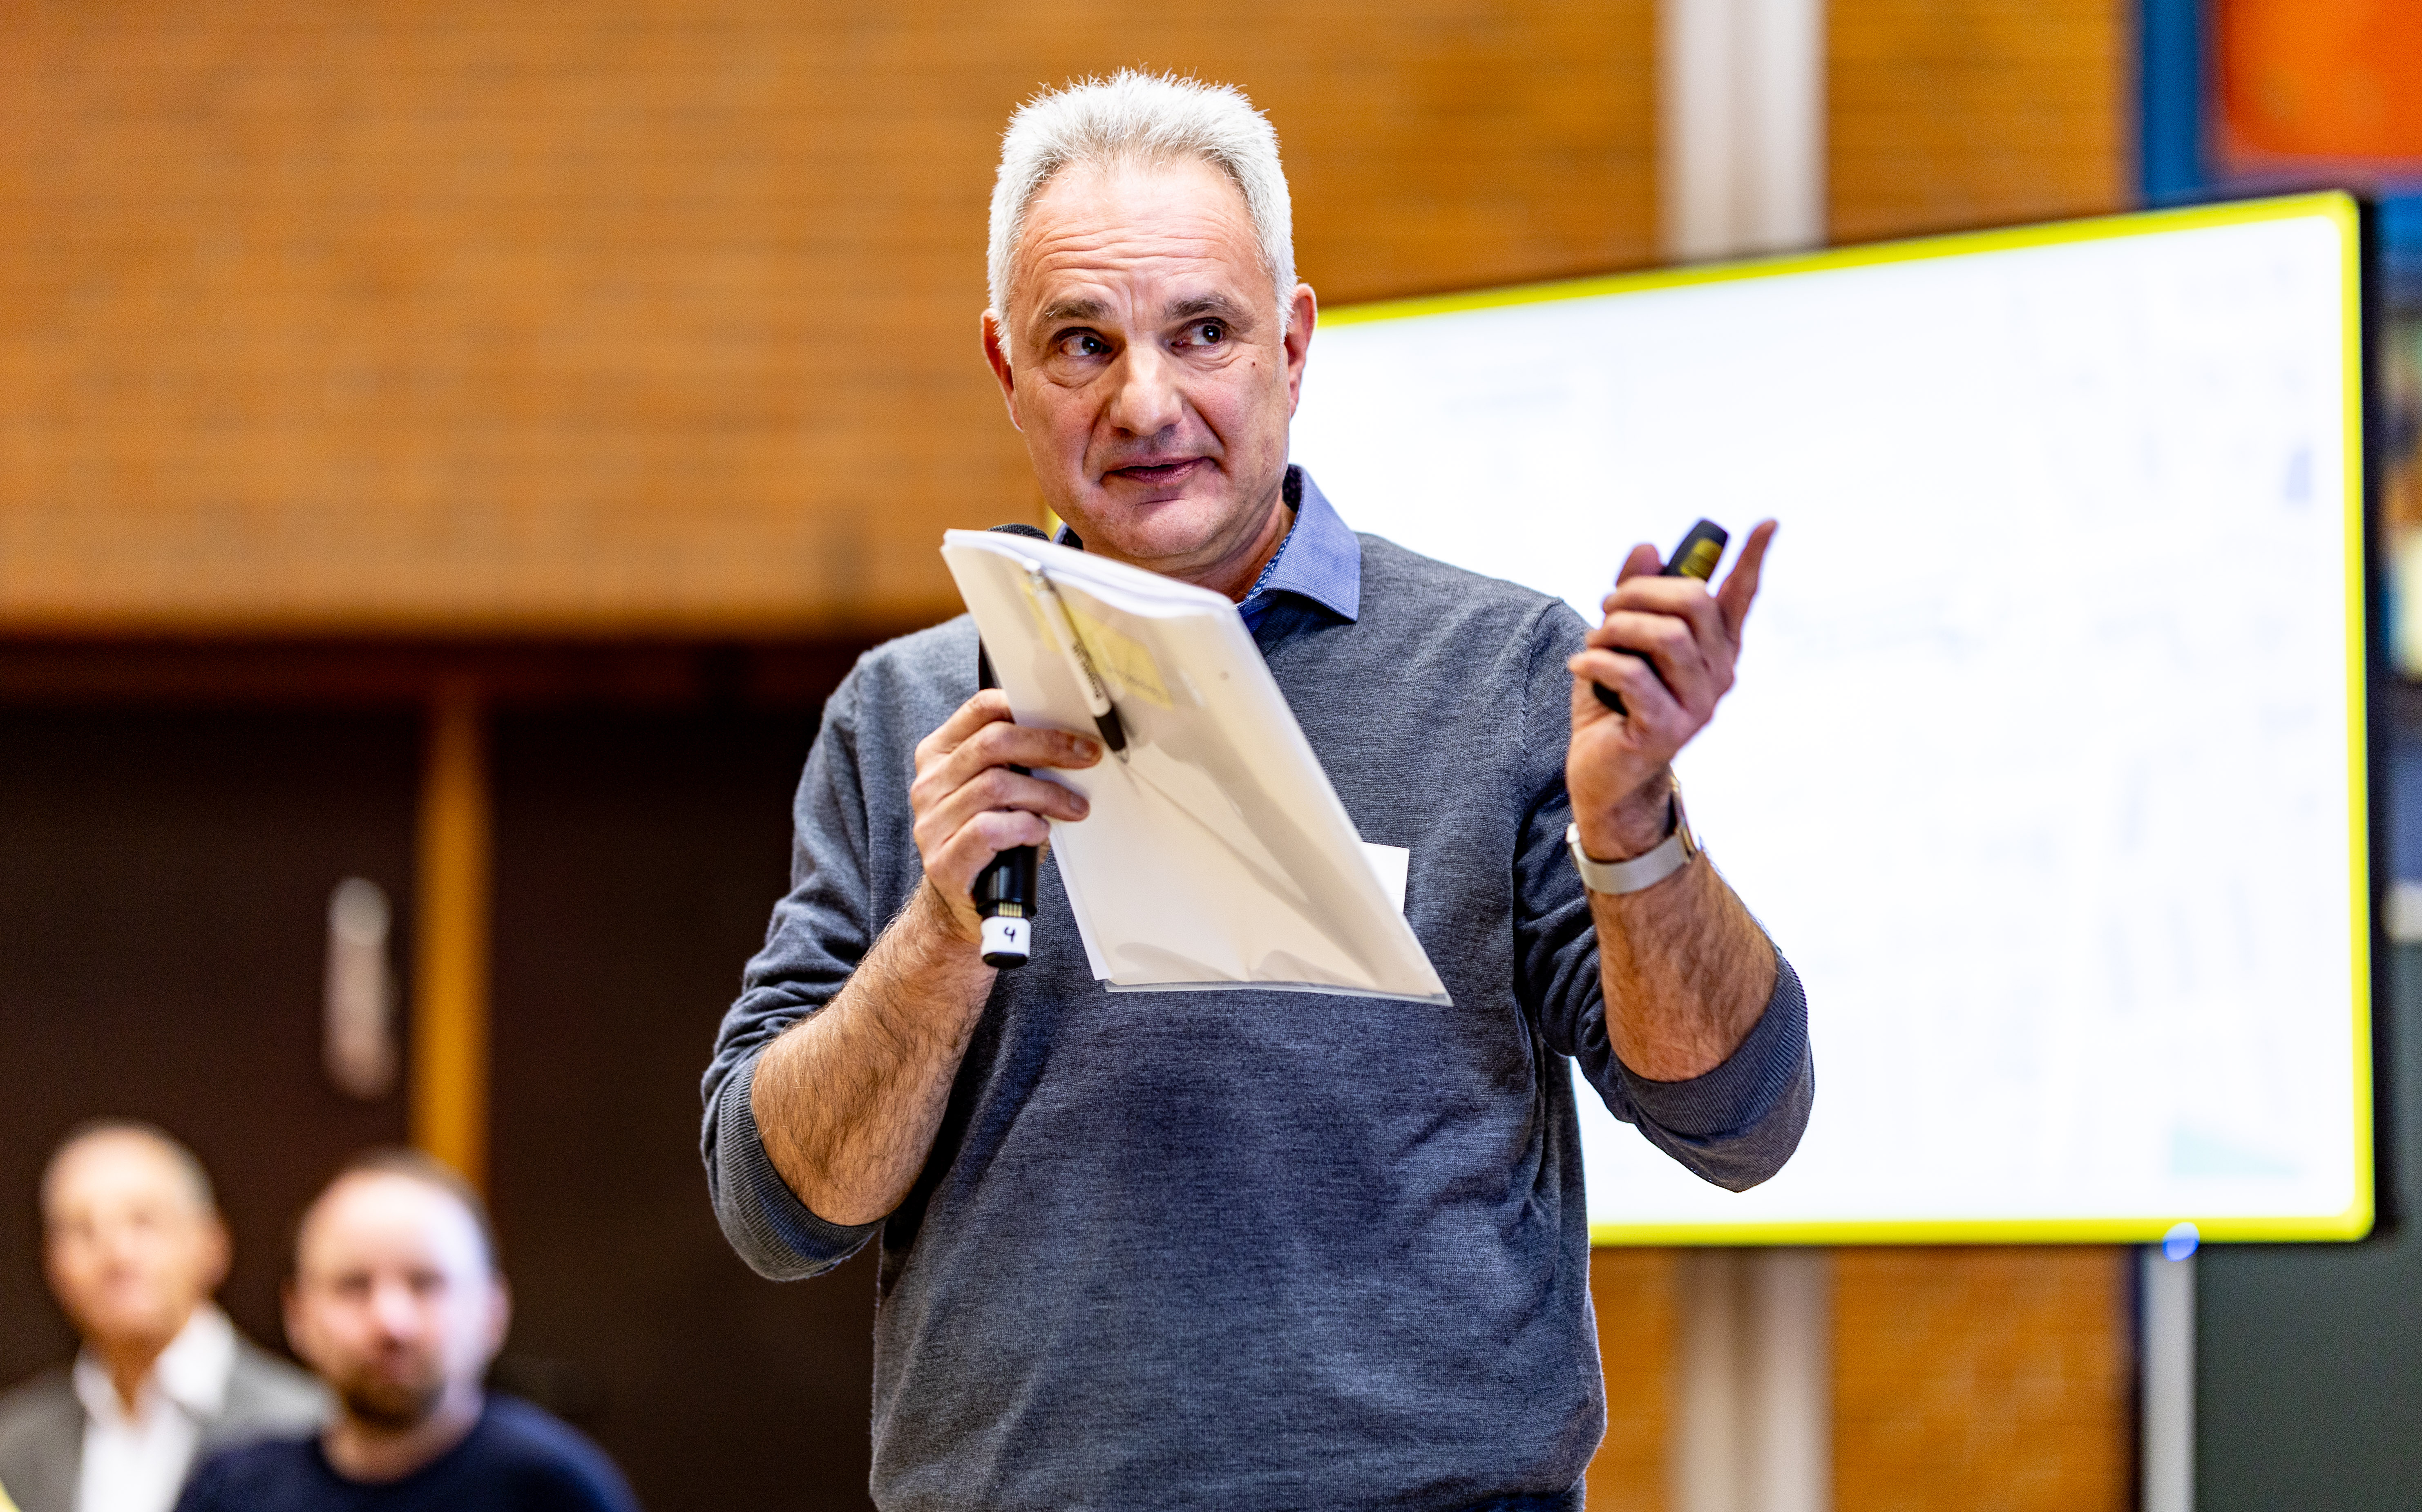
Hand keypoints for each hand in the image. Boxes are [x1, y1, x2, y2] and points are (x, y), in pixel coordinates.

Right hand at [908, 690, 1101, 943]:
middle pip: (993, 743)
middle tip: (1086, 756)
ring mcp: (931, 823)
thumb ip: (1016, 761)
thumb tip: (1072, 738)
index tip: (1069, 723)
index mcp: (939, 755)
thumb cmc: (991, 839)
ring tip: (1073, 806)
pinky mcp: (943, 860)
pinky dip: (1024, 826)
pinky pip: (988, 829)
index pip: (978, 710)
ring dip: (1046, 793)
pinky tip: (1040, 830)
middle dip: (1048, 746)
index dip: (1026, 707)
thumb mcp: (1000, 791)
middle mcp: (929, 784)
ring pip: (995, 785)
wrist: (964, 902)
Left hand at [1567, 520, 1775, 857]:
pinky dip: (1596, 662)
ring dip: (1615, 629)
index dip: (1754, 559)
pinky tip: (1579, 667)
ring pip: (1663, 635)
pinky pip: (1632, 673)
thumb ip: (1633, 596)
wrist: (1603, 775)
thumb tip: (1647, 547)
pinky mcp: (1666, 729)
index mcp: (1713, 649)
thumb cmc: (1614, 704)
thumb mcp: (1619, 641)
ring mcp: (1697, 704)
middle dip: (1639, 592)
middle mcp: (1717, 674)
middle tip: (1607, 606)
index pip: (1741, 598)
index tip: (1767, 523)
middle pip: (1692, 603)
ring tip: (1593, 645)